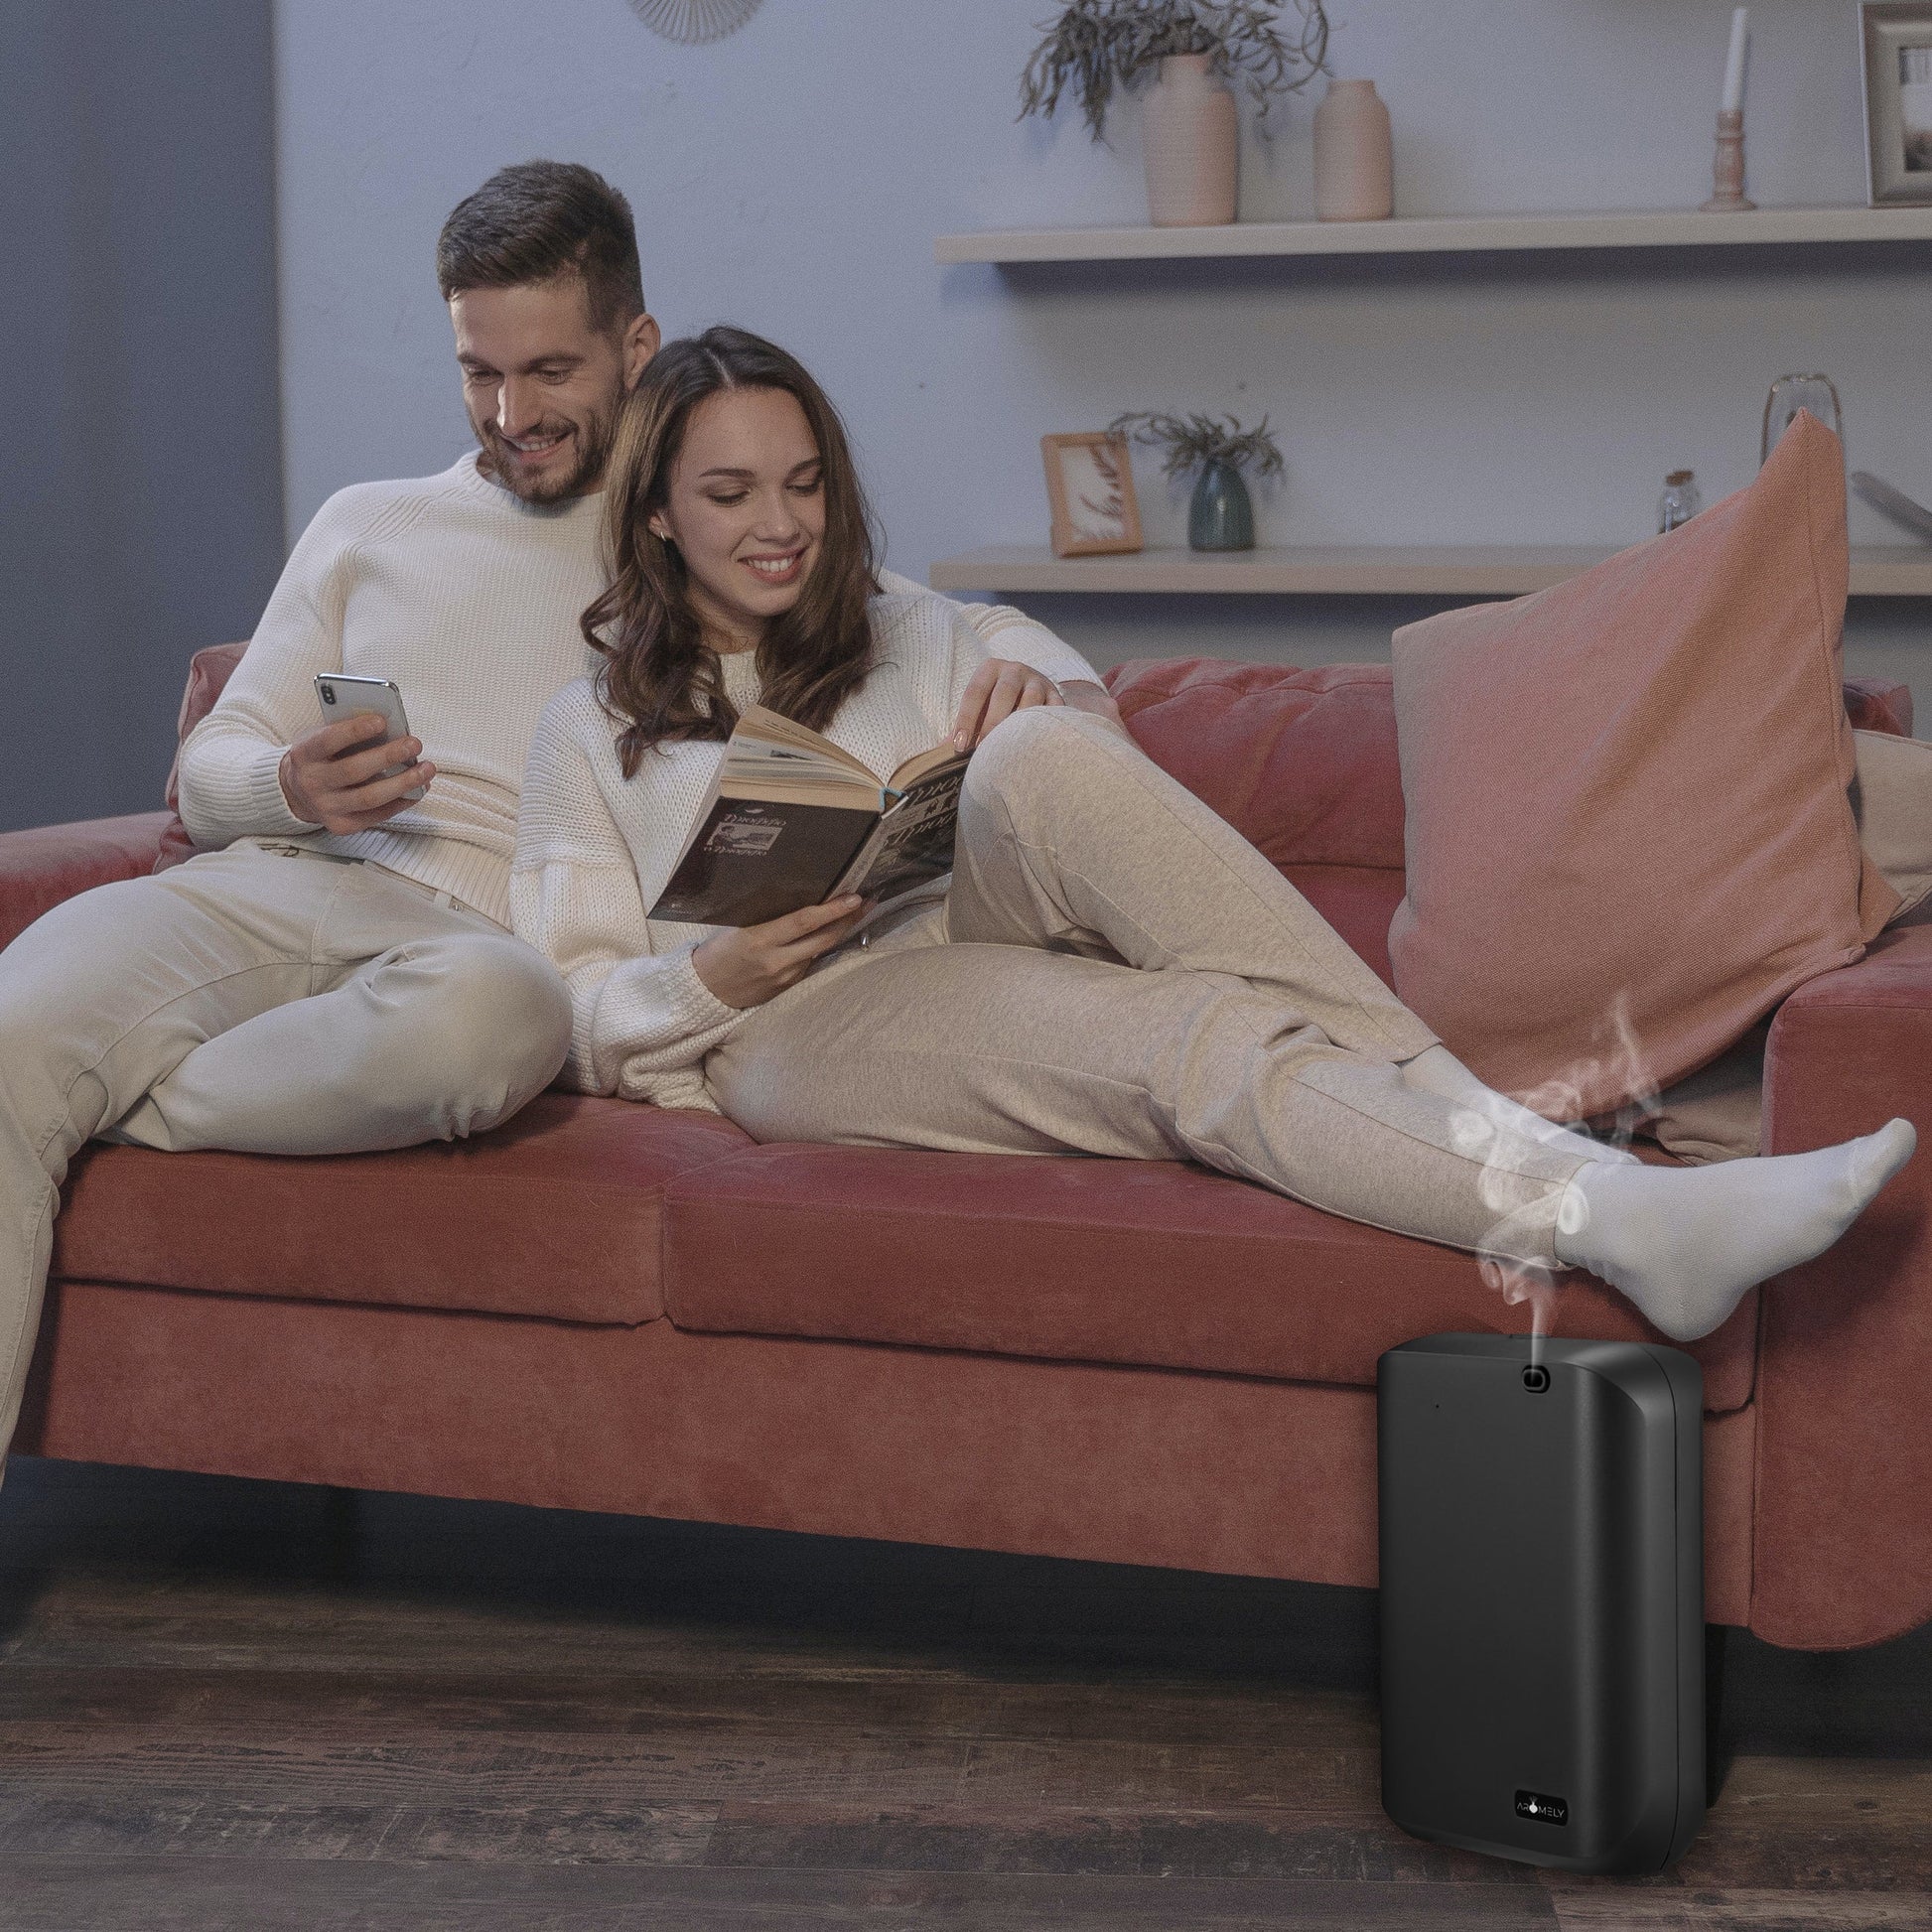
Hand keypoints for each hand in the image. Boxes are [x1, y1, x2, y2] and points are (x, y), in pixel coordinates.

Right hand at [278, 711, 435, 833]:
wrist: (297, 792)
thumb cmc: (321, 756)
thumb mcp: (322, 737)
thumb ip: (348, 731)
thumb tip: (390, 728)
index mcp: (305, 754)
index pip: (328, 741)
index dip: (355, 730)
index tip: (382, 721)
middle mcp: (312, 783)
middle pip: (354, 771)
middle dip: (388, 756)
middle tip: (415, 744)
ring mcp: (326, 808)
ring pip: (370, 798)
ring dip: (404, 783)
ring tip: (427, 769)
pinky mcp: (342, 825)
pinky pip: (377, 815)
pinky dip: (402, 802)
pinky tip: (419, 789)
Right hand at [692, 894, 871, 1008]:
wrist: (705, 990)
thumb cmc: (718, 951)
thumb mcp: (738, 927)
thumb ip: (768, 917)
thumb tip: (801, 897)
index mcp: (759, 940)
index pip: (803, 922)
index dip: (832, 910)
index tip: (854, 897)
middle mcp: (776, 961)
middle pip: (823, 939)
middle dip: (848, 920)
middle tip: (868, 902)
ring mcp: (784, 978)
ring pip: (820, 952)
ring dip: (839, 933)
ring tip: (856, 914)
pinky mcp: (787, 989)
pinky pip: (810, 964)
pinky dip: (821, 948)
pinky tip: (830, 935)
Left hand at [950, 658, 1061, 751]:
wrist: (1032, 687)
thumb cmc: (996, 703)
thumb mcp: (979, 707)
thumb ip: (962, 727)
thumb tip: (939, 752)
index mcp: (990, 669)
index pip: (975, 692)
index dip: (965, 720)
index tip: (959, 746)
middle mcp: (1015, 670)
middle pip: (1004, 693)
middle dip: (992, 723)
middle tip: (983, 750)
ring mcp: (1038, 681)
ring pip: (1031, 700)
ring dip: (1019, 724)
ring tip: (1009, 750)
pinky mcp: (1056, 695)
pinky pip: (1053, 711)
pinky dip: (1045, 727)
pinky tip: (1034, 746)